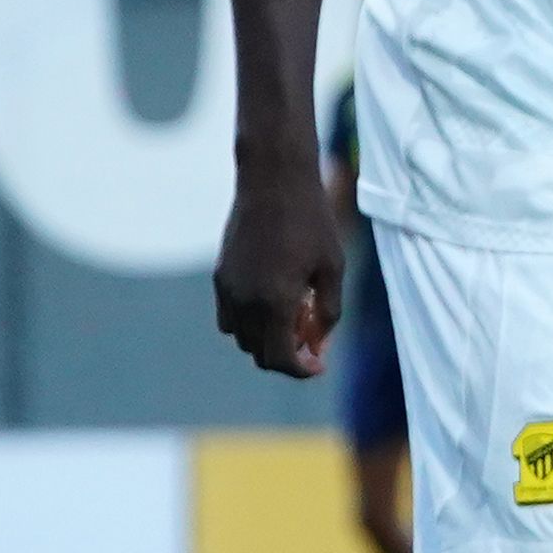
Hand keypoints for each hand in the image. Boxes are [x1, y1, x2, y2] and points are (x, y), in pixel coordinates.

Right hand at [214, 163, 349, 378]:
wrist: (273, 182)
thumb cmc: (311, 222)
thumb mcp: (333, 268)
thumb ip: (329, 310)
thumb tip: (319, 343)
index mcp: (274, 301)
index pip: (279, 358)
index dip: (301, 370)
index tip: (320, 365)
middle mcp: (244, 300)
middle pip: (259, 353)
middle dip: (286, 357)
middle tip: (312, 343)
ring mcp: (227, 288)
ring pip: (240, 337)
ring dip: (266, 339)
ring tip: (296, 320)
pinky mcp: (219, 275)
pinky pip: (228, 316)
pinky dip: (248, 322)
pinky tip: (274, 304)